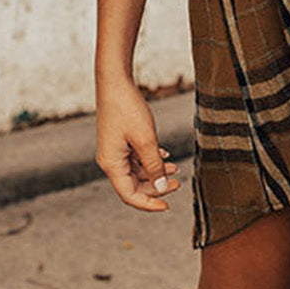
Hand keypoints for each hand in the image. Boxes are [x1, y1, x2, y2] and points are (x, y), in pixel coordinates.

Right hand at [95, 77, 181, 211]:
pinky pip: (136, 158)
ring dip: (156, 171)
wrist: (115, 82)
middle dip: (157, 186)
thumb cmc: (127, 109)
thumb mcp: (146, 139)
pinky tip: (165, 154)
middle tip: (178, 183)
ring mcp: (114, 150)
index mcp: (112, 164)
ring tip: (176, 167)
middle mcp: (110, 160)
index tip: (167, 206)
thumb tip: (162, 188)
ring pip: (137, 171)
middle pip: (134, 185)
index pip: (129, 195)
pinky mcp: (120, 141)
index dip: (149, 203)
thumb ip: (154, 166)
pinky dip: (151, 159)